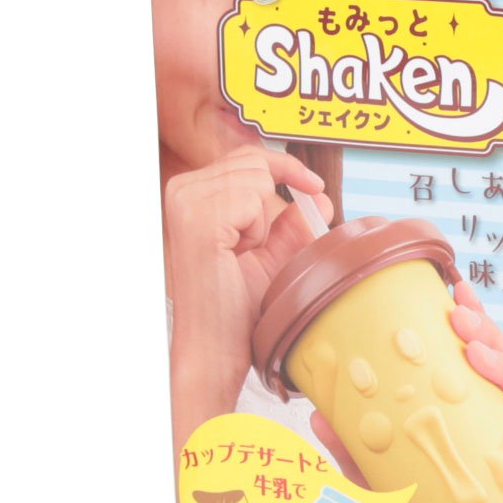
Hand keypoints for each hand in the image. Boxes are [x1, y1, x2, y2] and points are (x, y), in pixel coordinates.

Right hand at [166, 145, 332, 407]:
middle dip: (269, 205)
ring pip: (257, 179)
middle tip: (250, 247)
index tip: (316, 187)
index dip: (287, 168)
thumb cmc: (237, 305)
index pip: (248, 157)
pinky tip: (235, 254)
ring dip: (263, 220)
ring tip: (239, 253)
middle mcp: (181, 189)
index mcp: (190, 191)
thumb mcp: (272, 255)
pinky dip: (258, 229)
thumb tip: (321, 199)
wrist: (217, 345)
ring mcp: (185, 201)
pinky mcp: (198, 218)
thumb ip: (292, 225)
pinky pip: (253, 198)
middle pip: (256, 163)